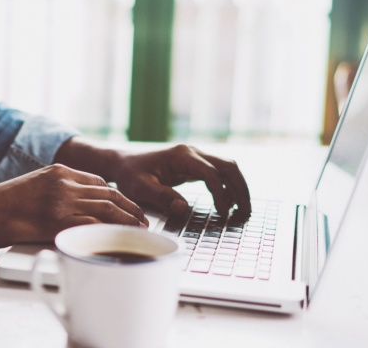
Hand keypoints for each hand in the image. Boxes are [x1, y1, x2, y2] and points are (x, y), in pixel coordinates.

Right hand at [0, 164, 147, 246]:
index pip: (98, 182)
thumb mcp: (33, 186)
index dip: (118, 196)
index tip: (127, 207)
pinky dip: (111, 233)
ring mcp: (62, 200)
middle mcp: (64, 182)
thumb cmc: (1, 206)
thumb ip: (55, 192)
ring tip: (140, 231)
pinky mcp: (57, 220)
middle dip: (130, 208)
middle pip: (109, 194)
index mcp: (58, 170)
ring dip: (128, 221)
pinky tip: (120, 240)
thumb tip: (75, 207)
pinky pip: (93, 225)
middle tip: (143, 221)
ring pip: (107, 209)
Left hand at [111, 145, 250, 215]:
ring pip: (227, 168)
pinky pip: (218, 174)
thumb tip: (184, 209)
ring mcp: (194, 157)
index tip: (224, 214)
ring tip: (243, 211)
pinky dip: (227, 187)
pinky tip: (228, 205)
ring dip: (237, 188)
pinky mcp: (194, 165)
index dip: (220, 194)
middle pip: (228, 166)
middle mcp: (192, 153)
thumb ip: (161, 197)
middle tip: (246, 213)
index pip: (211, 174)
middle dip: (240, 189)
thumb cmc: (129, 174)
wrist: (122, 163)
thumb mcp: (140, 188)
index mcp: (181, 156)